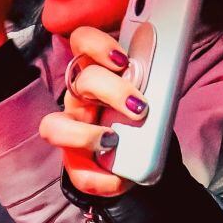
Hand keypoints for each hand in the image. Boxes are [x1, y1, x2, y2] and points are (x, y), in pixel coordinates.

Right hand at [37, 26, 142, 197]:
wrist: (146, 159)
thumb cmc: (144, 118)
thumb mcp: (152, 95)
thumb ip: (156, 81)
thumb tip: (169, 71)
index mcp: (97, 73)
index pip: (81, 43)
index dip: (96, 45)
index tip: (122, 59)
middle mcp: (79, 99)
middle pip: (82, 80)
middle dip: (112, 90)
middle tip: (139, 106)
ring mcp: (72, 133)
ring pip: (54, 127)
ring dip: (85, 135)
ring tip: (112, 141)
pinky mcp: (76, 165)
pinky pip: (79, 174)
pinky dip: (103, 180)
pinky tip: (121, 179)